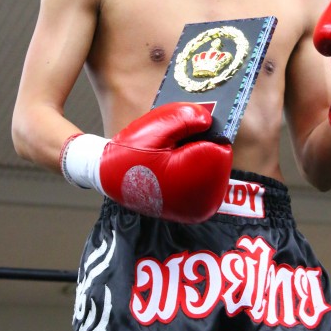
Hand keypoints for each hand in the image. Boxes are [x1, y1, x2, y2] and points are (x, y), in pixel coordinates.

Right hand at [60, 103, 232, 222]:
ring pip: (215, 170)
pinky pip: (207, 182)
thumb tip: (209, 119)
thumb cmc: (131, 154)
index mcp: (197, 177)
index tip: (178, 137)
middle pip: (221, 158)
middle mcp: (206, 200)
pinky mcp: (198, 212)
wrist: (110, 179)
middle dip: (201, 147)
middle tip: (172, 149)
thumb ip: (185, 117)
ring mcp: (203, 209)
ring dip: (199, 159)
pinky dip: (195, 172)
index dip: (201, 134)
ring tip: (170, 160)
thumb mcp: (156, 128)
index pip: (221, 145)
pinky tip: (173, 171)